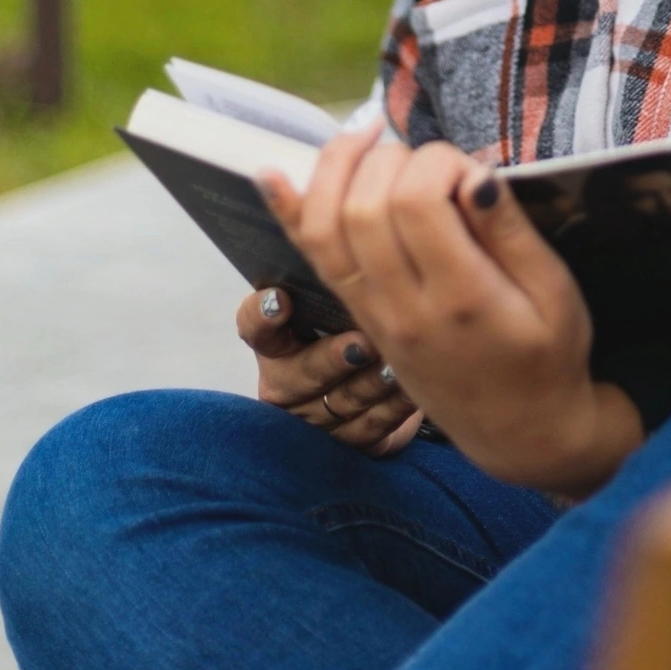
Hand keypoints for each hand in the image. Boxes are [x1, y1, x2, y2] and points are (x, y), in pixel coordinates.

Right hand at [236, 283, 422, 456]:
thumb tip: (336, 226)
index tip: (280, 299)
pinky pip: (373, 427)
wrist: (378, 381)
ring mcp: (318, 418)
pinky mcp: (352, 442)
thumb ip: (335, 270)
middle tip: (363, 341)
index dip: (263, 315)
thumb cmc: (352, 323)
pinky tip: (415, 389)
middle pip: (301, 374)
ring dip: (372, 382)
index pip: (255, 325)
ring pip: (343, 401)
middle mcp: (287, 382)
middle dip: (332, 358)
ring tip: (396, 364)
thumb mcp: (336, 299)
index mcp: (276, 341)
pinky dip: (396, 407)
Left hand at [259, 125, 643, 496]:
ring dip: (337, 167)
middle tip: (432, 162)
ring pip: (325, 226)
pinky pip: (311, 258)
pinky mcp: (358, 316)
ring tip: (368, 136)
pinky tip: (273, 173)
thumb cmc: (548, 354)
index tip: (469, 169)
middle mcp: (404, 307)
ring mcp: (372, 314)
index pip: (418, 203)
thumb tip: (473, 173)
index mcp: (462, 298)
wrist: (518, 430)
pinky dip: (288, 211)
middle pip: (365, 205)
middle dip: (393, 158)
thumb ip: (511, 231)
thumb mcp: (556, 293)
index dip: (438, 162)